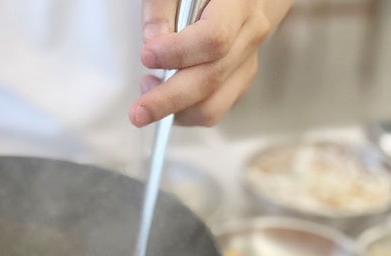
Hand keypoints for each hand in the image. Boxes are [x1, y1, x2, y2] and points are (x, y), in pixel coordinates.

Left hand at [129, 0, 291, 127]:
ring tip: (151, 91)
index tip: (148, 56)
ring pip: (214, 105)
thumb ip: (160, 8)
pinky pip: (212, 108)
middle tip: (139, 110)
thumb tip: (151, 44)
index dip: (178, 52)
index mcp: (239, 1)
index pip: (214, 38)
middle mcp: (251, 32)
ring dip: (177, 109)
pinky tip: (167, 91)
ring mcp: (247, 60)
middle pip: (211, 78)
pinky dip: (185, 110)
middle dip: (169, 98)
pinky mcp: (239, 80)